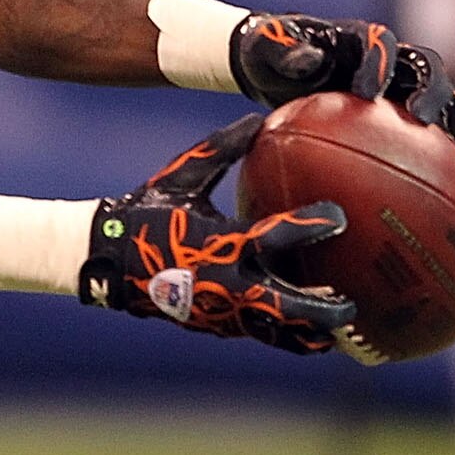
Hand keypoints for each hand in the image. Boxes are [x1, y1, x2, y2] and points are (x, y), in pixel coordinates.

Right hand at [84, 117, 357, 354]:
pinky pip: (257, 335)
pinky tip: (308, 337)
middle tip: (350, 304)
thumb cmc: (147, 211)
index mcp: (219, 241)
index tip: (338, 217)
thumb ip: (220, 150)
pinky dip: (285, 337)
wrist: (105, 258)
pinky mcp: (214, 325)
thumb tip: (257, 117)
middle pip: (282, 303)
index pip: (274, 235)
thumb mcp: (180, 176)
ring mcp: (219, 309)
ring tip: (338, 334)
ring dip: (307, 333)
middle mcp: (223, 281)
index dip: (310, 225)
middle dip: (320, 307)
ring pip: (273, 330)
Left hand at [231, 13, 454, 147]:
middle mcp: (383, 53)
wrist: (273, 63)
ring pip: (437, 88)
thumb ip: (283, 50)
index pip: (378, 42)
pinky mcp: (396, 100)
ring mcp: (395, 76)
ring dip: (450, 111)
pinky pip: (428, 116)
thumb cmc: (267, 52)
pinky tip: (450, 166)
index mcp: (354, 36)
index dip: (379, 64)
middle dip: (430, 88)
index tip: (368, 94)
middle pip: (423, 63)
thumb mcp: (264, 48)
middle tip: (422, 118)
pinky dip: (442, 135)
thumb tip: (308, 60)